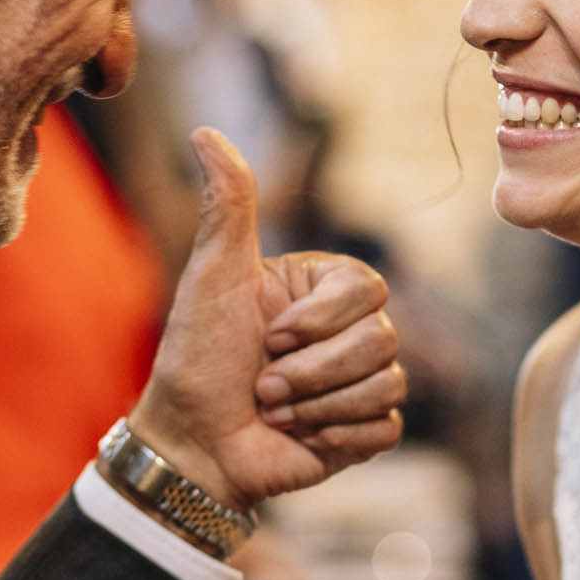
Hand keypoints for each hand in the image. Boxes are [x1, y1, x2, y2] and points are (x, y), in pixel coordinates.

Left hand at [127, 130, 403, 511]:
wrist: (192, 447)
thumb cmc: (196, 359)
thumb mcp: (212, 277)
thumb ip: (228, 206)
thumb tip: (206, 132)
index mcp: (321, 289)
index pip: (368, 287)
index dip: (321, 320)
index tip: (270, 337)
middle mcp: (347, 331)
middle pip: (382, 338)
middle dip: (312, 370)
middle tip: (263, 384)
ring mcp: (360, 381)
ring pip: (387, 382)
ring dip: (317, 404)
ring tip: (274, 410)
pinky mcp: (365, 430)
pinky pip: (386, 426)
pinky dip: (337, 435)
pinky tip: (301, 437)